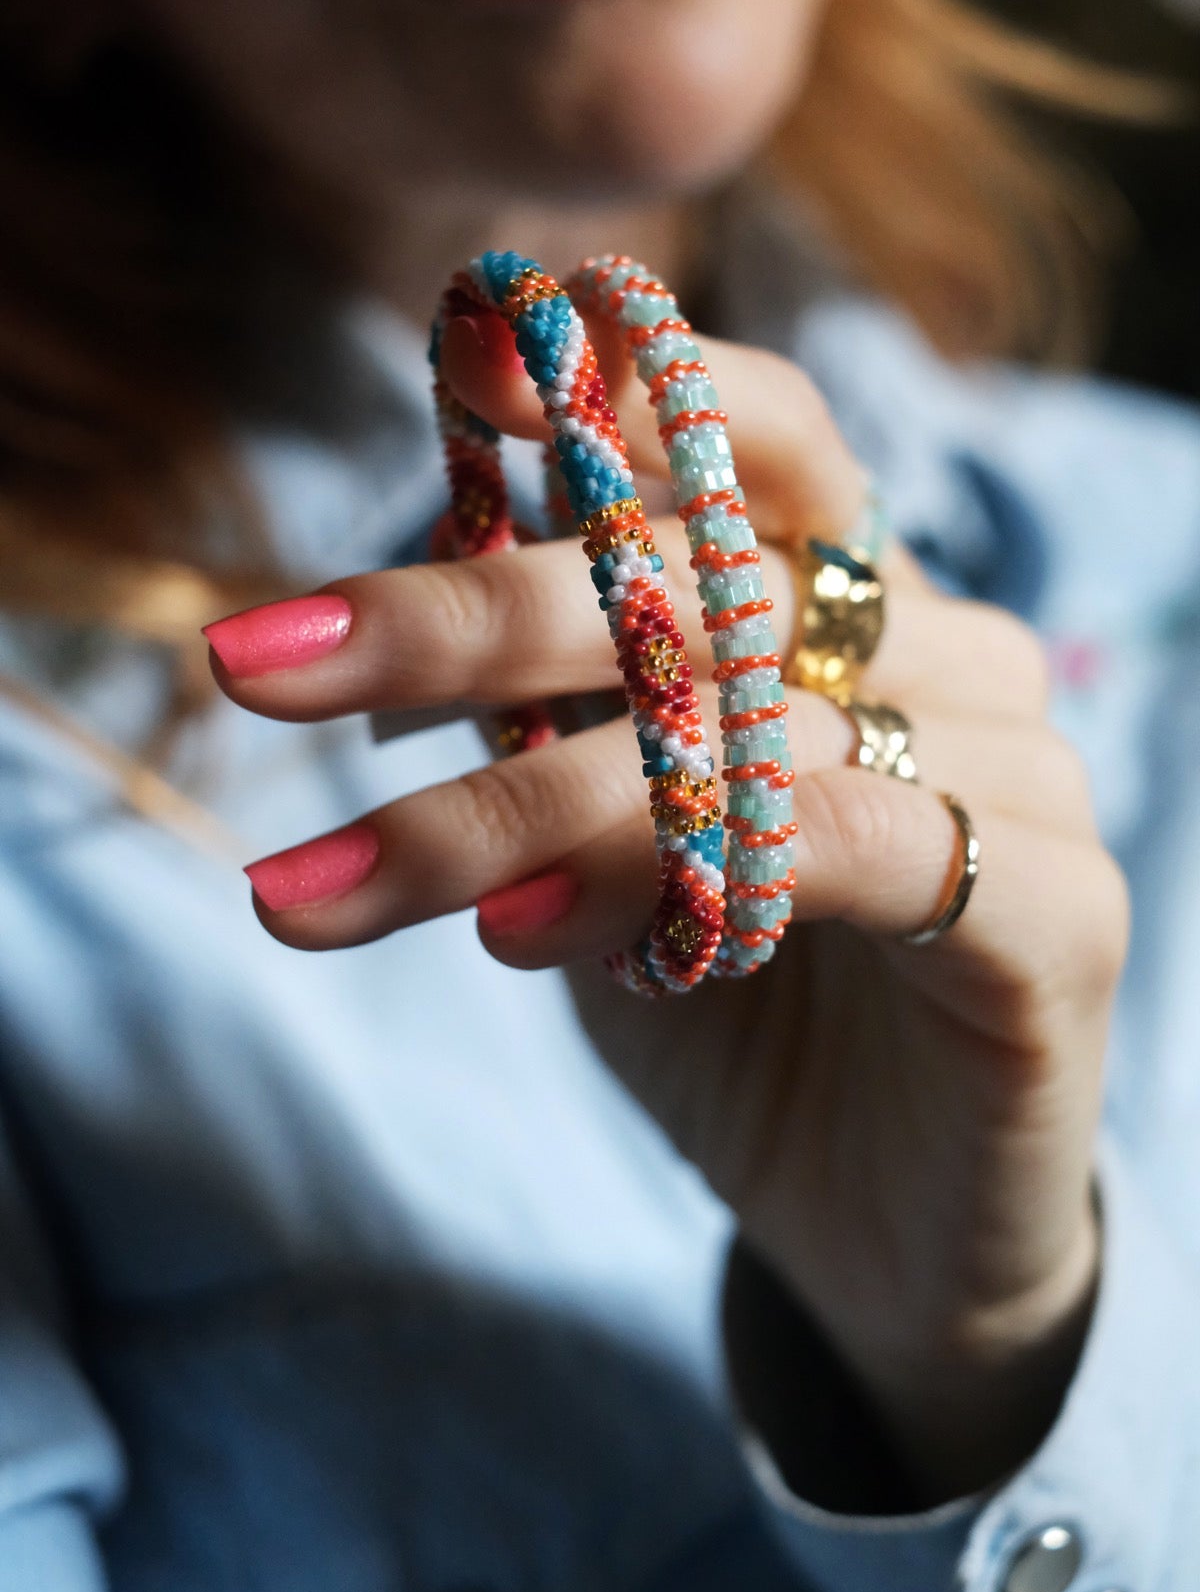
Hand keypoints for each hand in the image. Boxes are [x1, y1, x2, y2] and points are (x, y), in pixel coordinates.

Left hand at [208, 314, 1127, 1502]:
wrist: (883, 1229)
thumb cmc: (736, 1011)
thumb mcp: (604, 851)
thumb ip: (545, 733)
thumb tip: (378, 648)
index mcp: (846, 606)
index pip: (752, 442)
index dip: (622, 381)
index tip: (464, 362)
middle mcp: (945, 651)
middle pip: (704, 578)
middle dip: (461, 618)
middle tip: (260, 664)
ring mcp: (1020, 768)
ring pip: (746, 729)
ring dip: (510, 804)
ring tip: (329, 887)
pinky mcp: (1061, 910)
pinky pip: (856, 846)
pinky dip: (677, 872)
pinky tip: (526, 933)